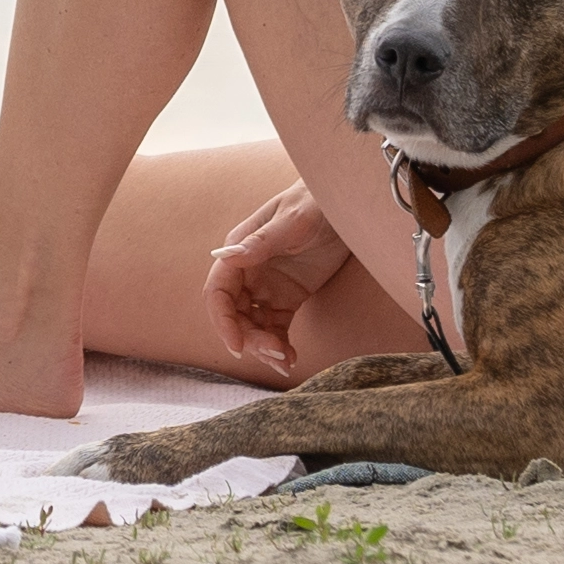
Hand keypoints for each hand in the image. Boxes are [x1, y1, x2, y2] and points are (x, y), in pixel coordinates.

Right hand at [205, 175, 352, 387]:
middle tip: (275, 353)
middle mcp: (247, 272)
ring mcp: (267, 287)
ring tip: (285, 360)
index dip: (222, 321)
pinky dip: (280, 344)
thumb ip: (261, 241)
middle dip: (249, 338)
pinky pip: (276, 327)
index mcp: (239, 251)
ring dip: (264, 346)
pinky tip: (291, 358)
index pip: (218, 292)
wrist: (345, 205)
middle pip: (234, 315)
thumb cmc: (315, 203)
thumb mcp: (292, 221)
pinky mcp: (287, 298)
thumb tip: (227, 256)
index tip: (238, 346)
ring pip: (254, 325)